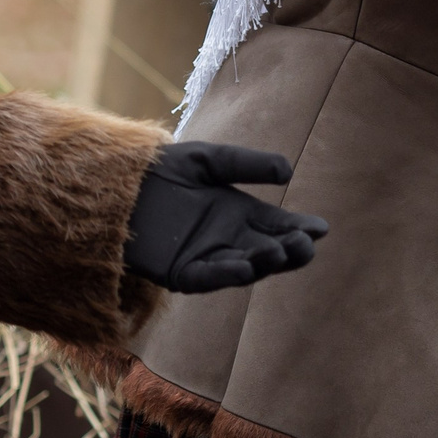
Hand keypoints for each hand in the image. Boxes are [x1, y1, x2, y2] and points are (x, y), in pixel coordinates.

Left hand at [124, 142, 328, 293]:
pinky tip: (247, 266)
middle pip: (268, 249)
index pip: (278, 225)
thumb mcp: (208, 159)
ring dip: (264, 261)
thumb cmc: (162, 170)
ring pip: (244, 265)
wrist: (117, 184)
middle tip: (307, 244)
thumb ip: (245, 164)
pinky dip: (228, 273)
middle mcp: (228, 239)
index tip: (321, 228)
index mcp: (239, 213)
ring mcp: (206, 258)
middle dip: (290, 249)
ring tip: (282, 251)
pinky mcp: (181, 272)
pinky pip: (209, 277)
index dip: (300, 228)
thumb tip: (289, 171)